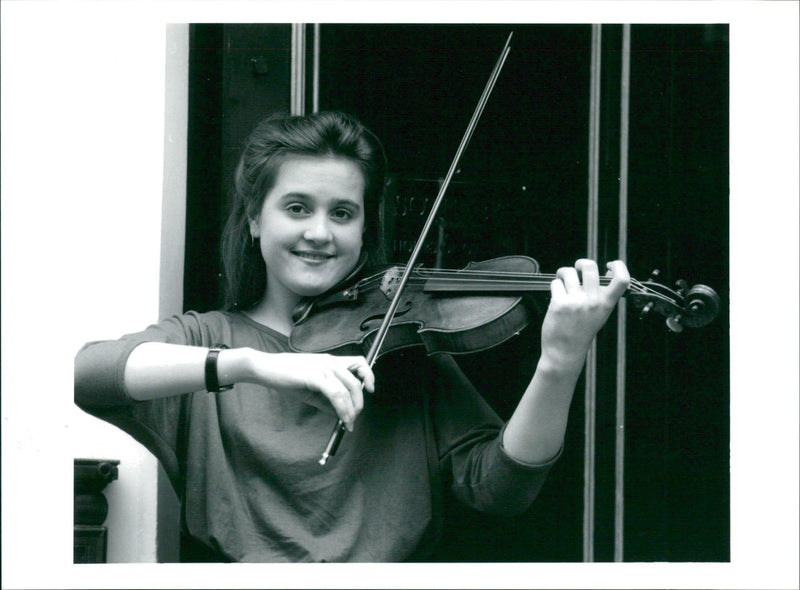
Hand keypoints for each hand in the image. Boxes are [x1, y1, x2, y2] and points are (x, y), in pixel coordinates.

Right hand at [253, 353, 374, 430]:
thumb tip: (340, 414)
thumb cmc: (285, 376)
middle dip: (359, 403)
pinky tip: (342, 419)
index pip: (359, 362)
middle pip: (357, 381)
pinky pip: (336, 395)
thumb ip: (326, 399)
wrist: (265, 368)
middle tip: (355, 417)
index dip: (369, 376)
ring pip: (348, 390)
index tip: (370, 390)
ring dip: (352, 410)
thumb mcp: (310, 388)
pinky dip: (342, 409)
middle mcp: (330, 362)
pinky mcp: (315, 376)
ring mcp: (324, 368)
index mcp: (331, 361)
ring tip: (348, 423)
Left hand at [540, 259, 629, 370]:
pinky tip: (557, 296)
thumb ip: (602, 294)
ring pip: (568, 272)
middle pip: (589, 266)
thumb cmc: (581, 331)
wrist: (565, 351)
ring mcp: (575, 302)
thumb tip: (606, 272)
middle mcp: (592, 301)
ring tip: (563, 282)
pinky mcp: (559, 303)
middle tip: (577, 268)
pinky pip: (555, 283)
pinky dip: (555, 287)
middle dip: (581, 262)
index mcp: (606, 304)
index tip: (610, 264)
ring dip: (563, 274)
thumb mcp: (599, 313)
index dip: (619, 266)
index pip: (622, 280)